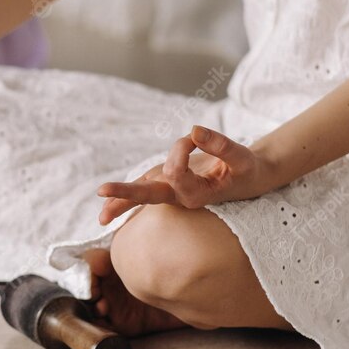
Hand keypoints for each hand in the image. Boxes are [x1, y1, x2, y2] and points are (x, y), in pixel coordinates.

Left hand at [97, 126, 275, 224]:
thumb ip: (220, 145)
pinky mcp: (168, 183)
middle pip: (148, 196)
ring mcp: (172, 191)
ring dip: (119, 202)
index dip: (181, 149)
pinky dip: (126, 196)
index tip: (195, 137)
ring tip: (100, 217)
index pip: (175, 170)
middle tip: (101, 191)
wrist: (248, 178)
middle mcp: (180, 197)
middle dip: (124, 195)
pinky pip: (144, 190)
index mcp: (197, 195)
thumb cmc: (246, 169)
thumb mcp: (242, 156)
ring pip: (142, 196)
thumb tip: (194, 130)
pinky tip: (106, 206)